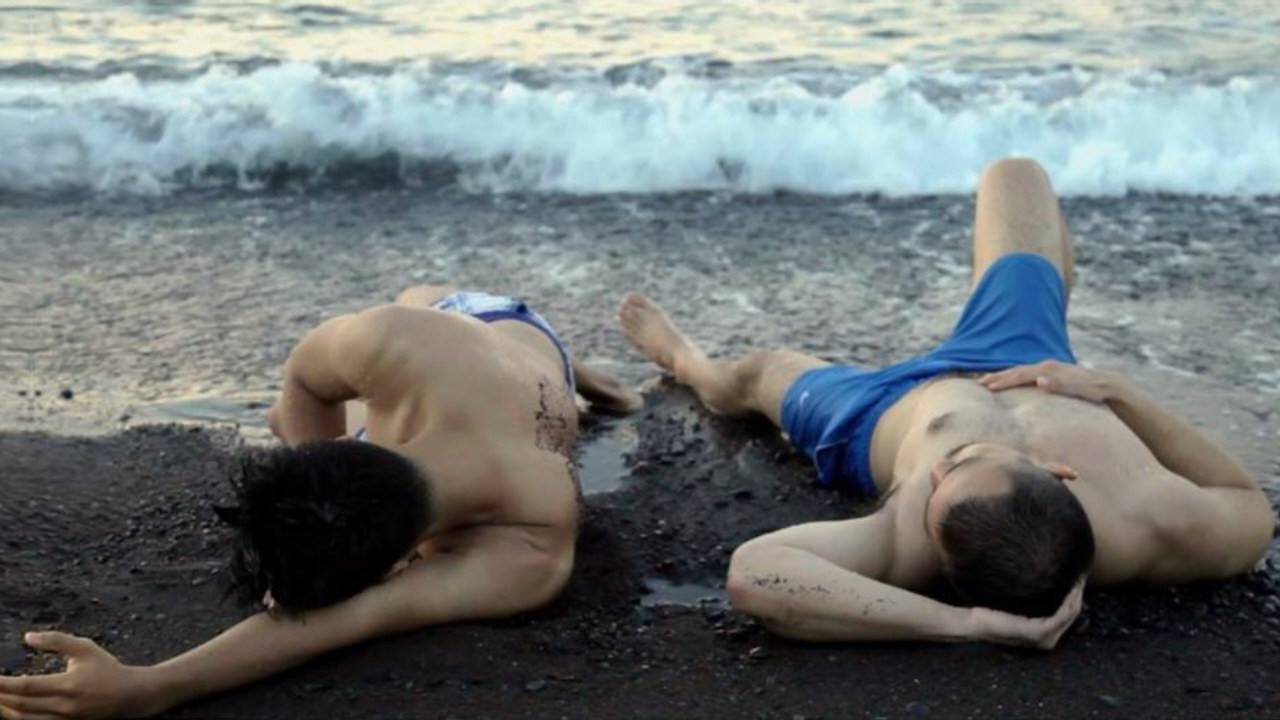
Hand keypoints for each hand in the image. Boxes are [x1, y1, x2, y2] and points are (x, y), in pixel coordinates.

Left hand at [0, 632, 158, 719]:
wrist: (130, 695)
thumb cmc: (107, 668)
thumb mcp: (85, 648)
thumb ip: (57, 641)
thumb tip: (27, 637)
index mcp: (68, 684)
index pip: (27, 686)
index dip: (4, 684)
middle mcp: (64, 706)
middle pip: (21, 706)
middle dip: (1, 697)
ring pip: (25, 719)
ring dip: (6, 710)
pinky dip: (20, 718)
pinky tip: (12, 710)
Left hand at [967, 579, 1084, 649]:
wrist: (974, 622)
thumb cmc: (989, 611)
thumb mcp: (1013, 603)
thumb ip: (1026, 595)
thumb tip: (1033, 572)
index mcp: (1042, 634)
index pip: (1065, 614)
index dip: (1074, 595)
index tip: (1077, 576)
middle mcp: (1047, 640)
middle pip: (1071, 614)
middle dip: (1078, 593)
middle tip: (1082, 572)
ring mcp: (1044, 638)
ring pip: (1070, 613)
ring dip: (1077, 594)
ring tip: (1080, 576)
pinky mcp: (1039, 633)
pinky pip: (1062, 615)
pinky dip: (1069, 600)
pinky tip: (1071, 585)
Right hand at [978, 361, 1119, 403]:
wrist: (1109, 384)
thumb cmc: (1094, 390)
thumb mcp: (1080, 389)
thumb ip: (1060, 385)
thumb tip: (1039, 381)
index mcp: (1049, 370)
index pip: (1020, 375)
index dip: (1002, 381)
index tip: (986, 388)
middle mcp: (1047, 366)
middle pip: (1017, 370)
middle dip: (998, 376)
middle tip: (979, 383)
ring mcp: (1050, 368)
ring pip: (1021, 370)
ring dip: (1004, 375)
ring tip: (989, 381)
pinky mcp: (1052, 373)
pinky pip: (1028, 373)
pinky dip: (1015, 376)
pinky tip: (1012, 381)